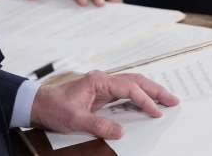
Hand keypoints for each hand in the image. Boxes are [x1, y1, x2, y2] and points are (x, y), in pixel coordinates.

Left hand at [29, 70, 178, 140]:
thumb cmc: (54, 108)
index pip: (129, 88)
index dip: (145, 101)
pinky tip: (146, 104)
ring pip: (133, 84)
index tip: (156, 112)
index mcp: (99, 81)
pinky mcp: (101, 94)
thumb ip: (99, 125)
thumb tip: (120, 131)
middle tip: (173, 100)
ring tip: (165, 100)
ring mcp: (103, 86)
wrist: (39, 104)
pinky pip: (125, 93)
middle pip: (136, 81)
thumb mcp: (76, 120)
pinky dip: (138, 97)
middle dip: (156, 90)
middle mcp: (103, 80)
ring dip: (149, 91)